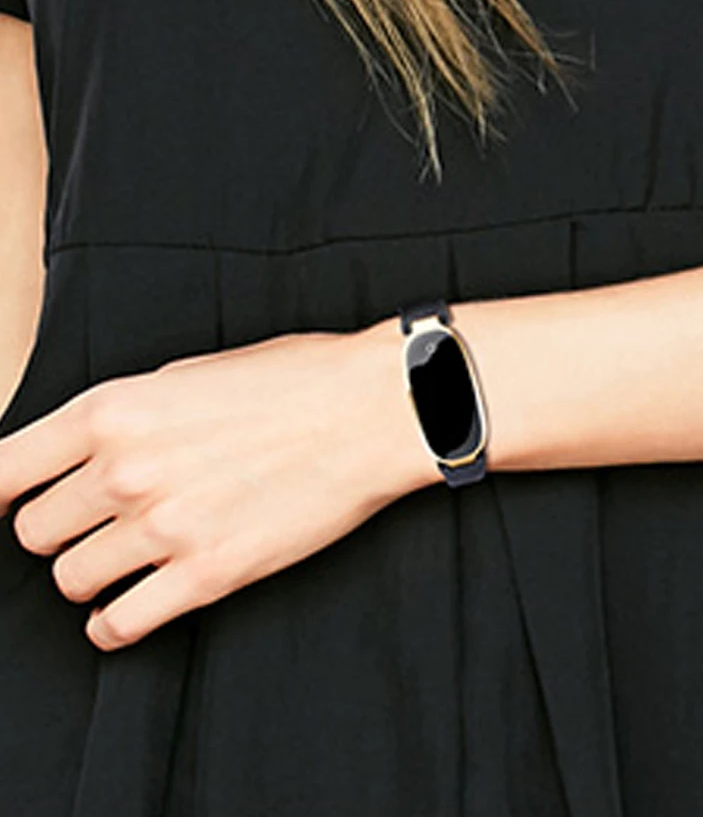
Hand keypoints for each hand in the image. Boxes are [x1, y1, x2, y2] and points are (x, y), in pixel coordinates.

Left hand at [0, 322, 436, 651]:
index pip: (3, 471)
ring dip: (91, 572)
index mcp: (113, 410)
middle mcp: (125, 471)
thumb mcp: (193, 372)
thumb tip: (90, 448)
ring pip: (70, 579)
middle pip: (35, 531)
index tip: (9, 502)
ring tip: (126, 559)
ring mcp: (165, 527)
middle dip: (61, 528)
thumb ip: (129, 414)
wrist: (371, 411)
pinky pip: (120, 624)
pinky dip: (115, 623)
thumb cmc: (297, 380)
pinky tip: (133, 606)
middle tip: (97, 522)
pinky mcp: (209, 574)